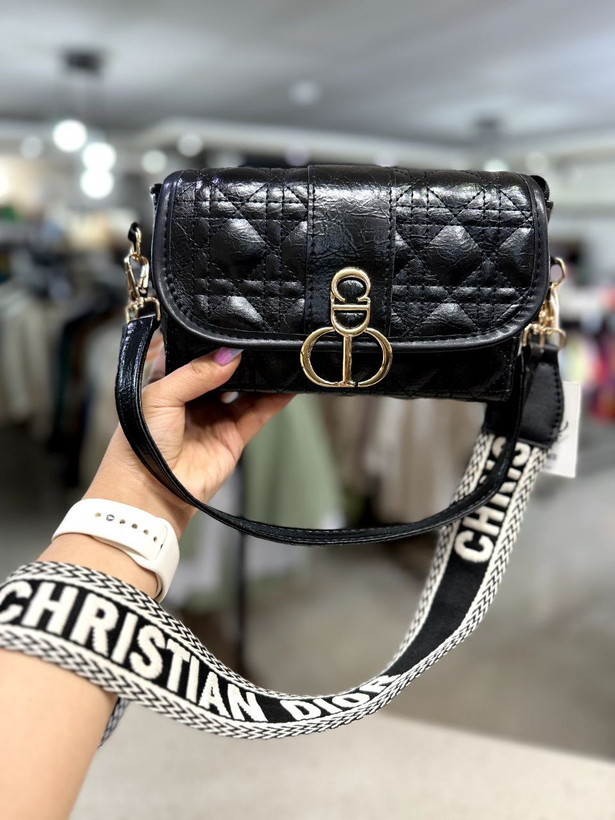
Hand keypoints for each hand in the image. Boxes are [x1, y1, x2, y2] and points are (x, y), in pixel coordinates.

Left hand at [84, 342, 292, 537]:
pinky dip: (275, 401)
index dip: (212, 341)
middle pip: (225, 370)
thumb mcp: (160, 396)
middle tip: (261, 339)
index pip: (195, 353)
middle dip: (242, 357)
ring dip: (262, 376)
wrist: (149, 491)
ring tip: (279, 357)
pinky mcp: (232, 438)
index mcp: (169, 381)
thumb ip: (196, 373)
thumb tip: (231, 355)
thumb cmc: (141, 442)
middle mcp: (194, 397)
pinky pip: (258, 414)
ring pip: (245, 390)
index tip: (233, 327)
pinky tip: (288, 386)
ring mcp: (215, 417)